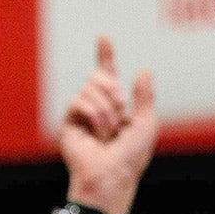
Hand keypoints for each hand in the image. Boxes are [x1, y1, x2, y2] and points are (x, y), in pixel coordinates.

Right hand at [61, 37, 157, 213]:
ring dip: (106, 110)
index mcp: (115, 105)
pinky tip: (97, 134)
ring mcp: (81, 114)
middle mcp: (96, 107)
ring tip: (108, 133)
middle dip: (112, 90)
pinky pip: (78, 100)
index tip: (103, 37)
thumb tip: (144, 71)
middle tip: (120, 110)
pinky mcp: (68, 121)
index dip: (105, 56)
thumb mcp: (146, 123)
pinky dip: (93, 115)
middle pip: (98, 76)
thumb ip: (145, 97)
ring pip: (90, 88)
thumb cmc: (131, 156)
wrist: (113, 175)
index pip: (108, 75)